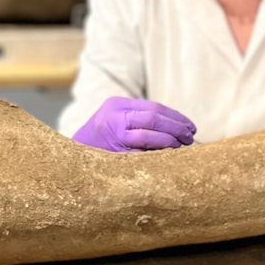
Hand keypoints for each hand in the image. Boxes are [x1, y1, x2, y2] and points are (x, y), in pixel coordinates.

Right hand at [72, 97, 196, 151]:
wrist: (73, 156)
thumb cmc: (102, 138)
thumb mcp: (115, 118)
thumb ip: (139, 118)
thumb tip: (177, 126)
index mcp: (116, 105)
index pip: (154, 108)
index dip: (176, 117)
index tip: (190, 126)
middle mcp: (114, 119)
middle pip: (154, 119)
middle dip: (176, 129)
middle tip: (190, 138)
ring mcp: (112, 138)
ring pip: (148, 137)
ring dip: (170, 143)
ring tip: (182, 147)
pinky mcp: (113, 157)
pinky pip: (141, 156)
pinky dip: (158, 156)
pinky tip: (169, 159)